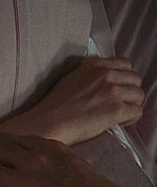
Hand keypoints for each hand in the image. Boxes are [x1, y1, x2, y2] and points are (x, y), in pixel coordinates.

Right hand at [0, 57, 143, 145]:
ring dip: (131, 105)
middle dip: (130, 92)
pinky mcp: (116, 109)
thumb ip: (91, 73)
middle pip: (135, 80)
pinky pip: (137, 111)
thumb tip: (106, 79)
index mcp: (94, 65)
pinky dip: (131, 118)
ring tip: (119, 114)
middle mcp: (105, 74)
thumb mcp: (72, 78)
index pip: (125, 64)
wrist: (48, 122)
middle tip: (119, 103)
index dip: (124, 78)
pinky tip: (119, 122)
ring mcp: (112, 91)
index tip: (119, 87)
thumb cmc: (56, 105)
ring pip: (139, 95)